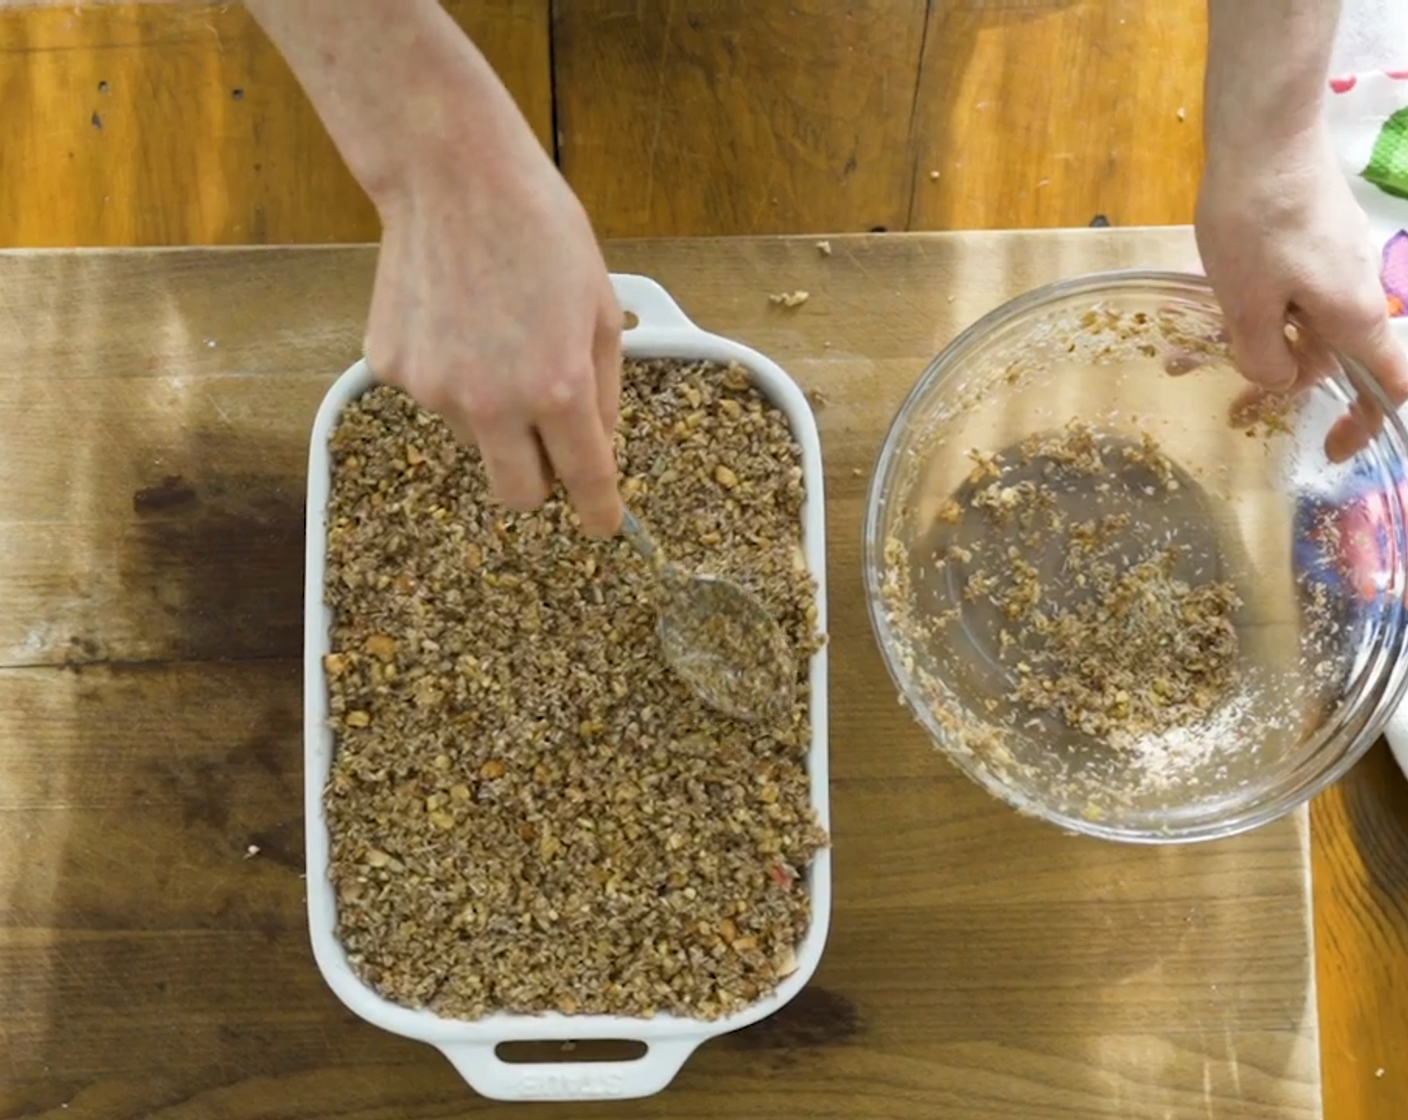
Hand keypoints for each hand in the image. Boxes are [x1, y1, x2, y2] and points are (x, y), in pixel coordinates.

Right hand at [364, 135, 623, 534]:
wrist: (451, 175)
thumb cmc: (539, 229)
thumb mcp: (600, 307)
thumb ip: (603, 389)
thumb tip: (597, 443)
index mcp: (558, 389)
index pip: (585, 480)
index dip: (599, 511)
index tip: (602, 523)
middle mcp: (493, 403)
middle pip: (517, 494)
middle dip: (539, 481)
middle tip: (547, 442)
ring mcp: (434, 391)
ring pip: (475, 440)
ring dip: (493, 415)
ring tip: (495, 338)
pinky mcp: (392, 371)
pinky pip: (432, 399)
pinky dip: (450, 378)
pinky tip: (455, 322)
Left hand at [1196, 122, 1407, 460]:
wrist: (1263, 134)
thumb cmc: (1256, 222)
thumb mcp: (1246, 306)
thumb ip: (1264, 356)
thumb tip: (1281, 382)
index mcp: (1352, 316)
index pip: (1387, 384)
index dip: (1365, 422)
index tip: (1332, 449)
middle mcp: (1355, 290)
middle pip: (1329, 355)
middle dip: (1280, 384)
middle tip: (1233, 411)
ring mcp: (1335, 259)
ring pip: (1299, 321)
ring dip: (1251, 344)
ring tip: (1185, 361)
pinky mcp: (1313, 236)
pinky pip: (1288, 288)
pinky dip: (1252, 308)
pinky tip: (1201, 313)